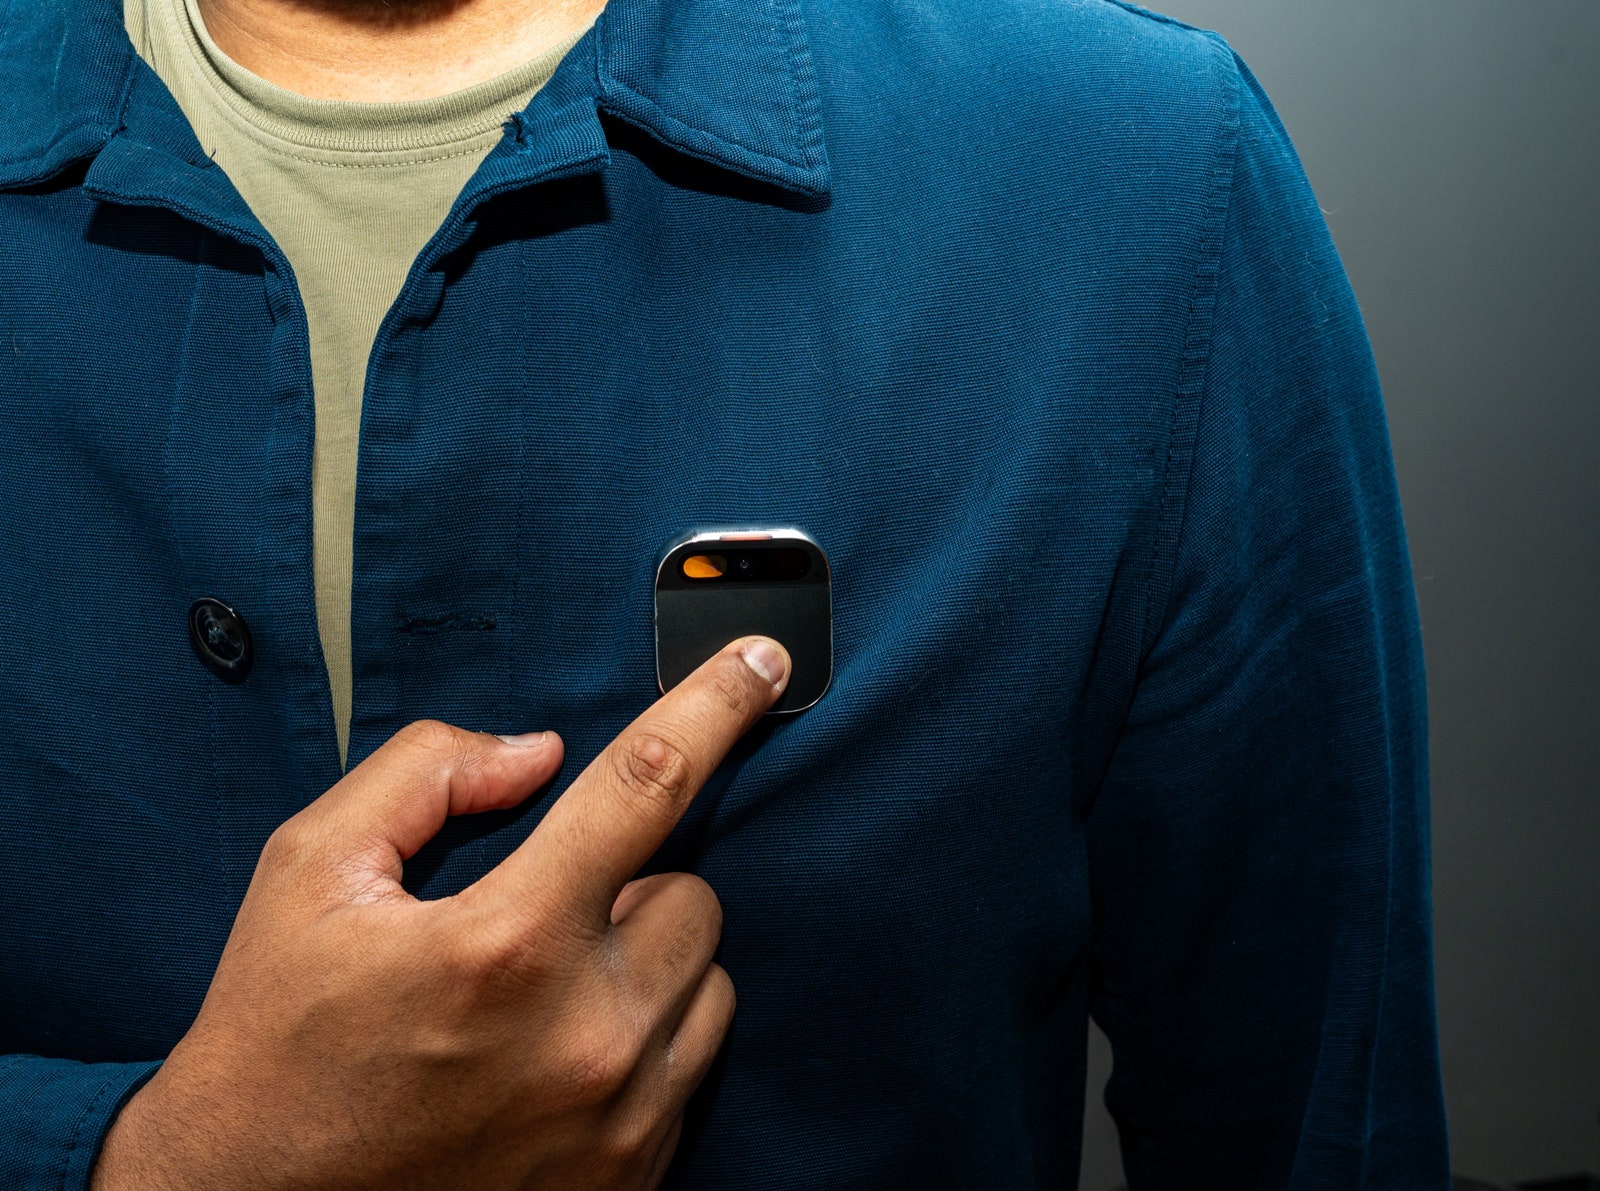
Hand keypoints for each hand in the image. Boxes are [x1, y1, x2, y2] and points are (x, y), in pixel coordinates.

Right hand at [92, 636, 791, 1190]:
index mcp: (508, 943)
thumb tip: (538, 755)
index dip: (714, 704)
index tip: (763, 659)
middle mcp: (587, 1035)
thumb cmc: (279, 1039)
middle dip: (632, 889)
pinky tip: (556, 1062)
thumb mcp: (309, 874)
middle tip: (541, 922)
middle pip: (694, 897)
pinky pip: (694, 1068)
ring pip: (708, 984)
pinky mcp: (634, 1177)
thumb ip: (425, 777)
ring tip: (545, 999)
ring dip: (648, 968)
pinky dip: (646, 1044)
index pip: (646, 785)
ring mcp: (620, 1119)